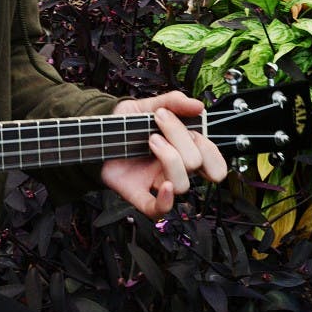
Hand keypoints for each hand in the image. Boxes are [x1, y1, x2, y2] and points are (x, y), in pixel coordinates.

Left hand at [100, 91, 226, 218]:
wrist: (98, 132)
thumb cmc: (127, 122)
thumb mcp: (148, 105)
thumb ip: (173, 102)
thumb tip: (199, 106)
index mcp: (183, 150)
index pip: (213, 161)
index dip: (208, 148)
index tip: (191, 127)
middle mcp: (174, 169)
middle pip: (195, 164)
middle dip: (179, 138)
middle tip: (158, 121)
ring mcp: (157, 182)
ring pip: (182, 185)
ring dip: (170, 158)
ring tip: (151, 140)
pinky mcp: (138, 193)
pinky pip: (158, 210)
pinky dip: (165, 201)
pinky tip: (164, 185)